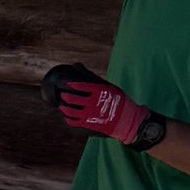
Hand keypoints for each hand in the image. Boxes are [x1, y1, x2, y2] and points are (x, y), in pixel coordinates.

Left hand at [44, 63, 159, 144]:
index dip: (67, 82)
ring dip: (63, 107)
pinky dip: (67, 118)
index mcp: (98, 90)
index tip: (63, 81)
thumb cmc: (117, 99)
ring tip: (63, 105)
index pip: (77, 85)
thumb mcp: (107, 85)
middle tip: (62, 94)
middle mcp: (93, 102)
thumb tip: (75, 65)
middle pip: (71, 98)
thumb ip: (90, 76)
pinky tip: (68, 115)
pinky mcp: (89, 124)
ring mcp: (90, 114)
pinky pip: (72, 121)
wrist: (127, 119)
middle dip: (64, 95)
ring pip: (69, 111)